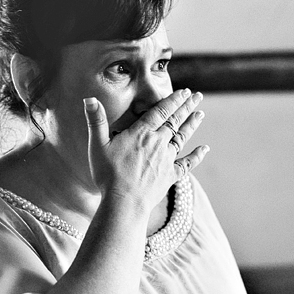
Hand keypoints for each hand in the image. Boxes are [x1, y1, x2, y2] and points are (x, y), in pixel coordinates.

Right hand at [84, 89, 208, 210]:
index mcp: (141, 133)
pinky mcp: (170, 176)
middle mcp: (158, 143)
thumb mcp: (97, 145)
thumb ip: (95, 121)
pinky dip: (197, 156)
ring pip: (182, 138)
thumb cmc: (108, 174)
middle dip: (187, 107)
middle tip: (197, 96)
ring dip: (192, 125)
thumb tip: (89, 99)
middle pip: (175, 121)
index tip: (184, 91)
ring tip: (200, 113)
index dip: (173, 100)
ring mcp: (166, 160)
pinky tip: (204, 149)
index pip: (160, 111)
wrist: (124, 202)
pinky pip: (186, 164)